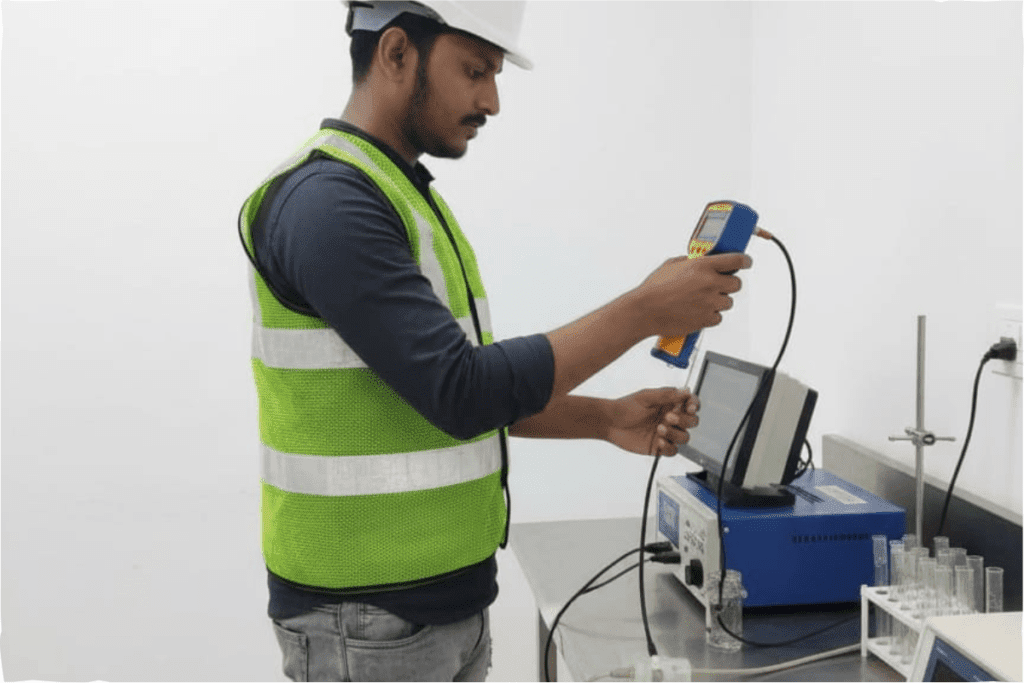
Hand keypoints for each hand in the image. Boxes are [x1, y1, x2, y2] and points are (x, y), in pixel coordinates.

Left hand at [605, 387, 699, 456]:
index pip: (691, 404)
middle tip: (668, 417)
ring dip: (675, 433)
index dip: (694, 406)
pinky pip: (673, 450)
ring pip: (684, 437)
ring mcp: (667, 433)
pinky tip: (658, 442)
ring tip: (659, 429)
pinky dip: (669, 447)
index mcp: (670, 404)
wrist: (610, 423)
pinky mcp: (660, 447)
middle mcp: (671, 418)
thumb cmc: (625, 407)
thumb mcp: (645, 397)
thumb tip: (686, 391)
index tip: (690, 408)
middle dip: (684, 420)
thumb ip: (666, 395)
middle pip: (692, 422)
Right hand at [634, 253, 751, 338]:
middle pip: (736, 284)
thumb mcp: (672, 264)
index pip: (736, 261)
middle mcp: (709, 284)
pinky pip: (718, 318)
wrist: (644, 311)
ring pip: (728, 302)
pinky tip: (697, 311)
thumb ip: (691, 261)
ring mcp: (709, 303)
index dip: (745, 261)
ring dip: (718, 301)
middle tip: (718, 285)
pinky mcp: (705, 320)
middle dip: (729, 284)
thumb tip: (701, 260)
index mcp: (702, 266)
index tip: (746, 262)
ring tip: (701, 301)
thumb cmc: (654, 288)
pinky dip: (710, 316)